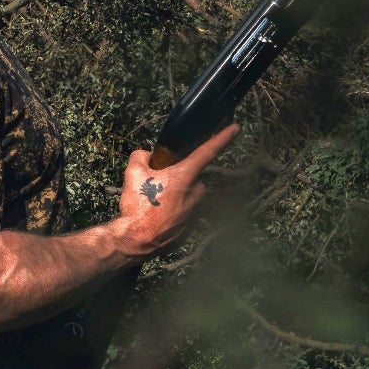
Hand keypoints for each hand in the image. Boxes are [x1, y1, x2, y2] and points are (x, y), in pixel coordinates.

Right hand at [115, 123, 238, 259]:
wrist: (137, 240)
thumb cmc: (138, 205)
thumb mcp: (133, 172)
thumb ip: (142, 156)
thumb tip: (148, 157)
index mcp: (185, 175)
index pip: (208, 151)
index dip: (223, 138)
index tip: (236, 128)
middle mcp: (195, 191)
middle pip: (191, 176)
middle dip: (177, 176)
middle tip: (156, 183)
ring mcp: (195, 210)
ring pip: (187, 193)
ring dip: (175, 194)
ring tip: (154, 203)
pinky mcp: (190, 226)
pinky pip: (183, 210)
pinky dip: (173, 210)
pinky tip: (157, 215)